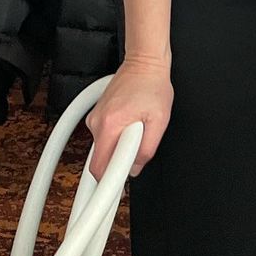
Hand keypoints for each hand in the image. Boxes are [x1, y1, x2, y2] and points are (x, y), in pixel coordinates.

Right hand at [85, 55, 172, 179]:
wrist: (144, 62)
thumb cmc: (153, 85)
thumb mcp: (160, 121)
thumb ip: (147, 149)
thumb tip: (134, 168)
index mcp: (110, 125)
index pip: (99, 168)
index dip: (108, 183)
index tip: (111, 194)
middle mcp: (97, 122)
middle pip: (100, 159)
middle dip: (117, 161)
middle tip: (135, 148)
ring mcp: (95, 117)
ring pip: (103, 147)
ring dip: (119, 145)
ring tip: (137, 127)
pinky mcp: (98, 114)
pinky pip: (105, 135)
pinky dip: (116, 135)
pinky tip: (131, 121)